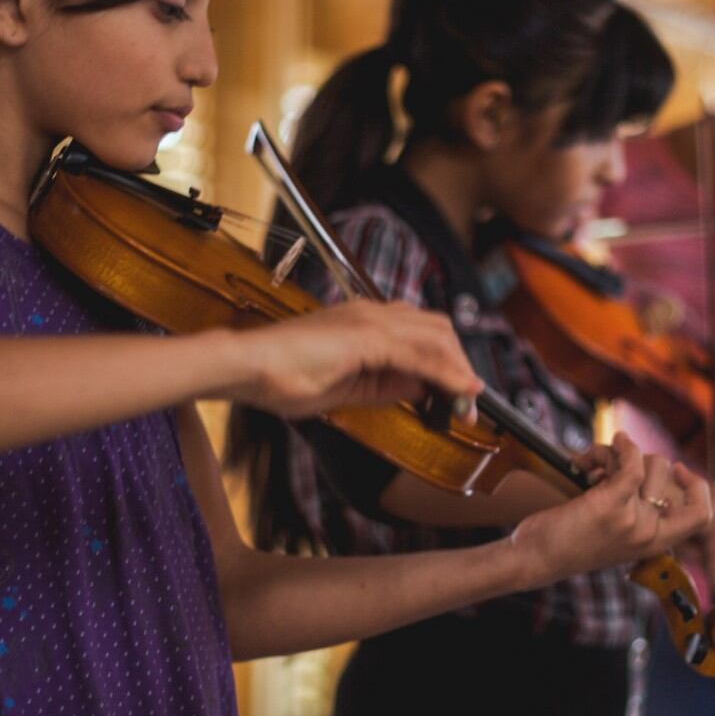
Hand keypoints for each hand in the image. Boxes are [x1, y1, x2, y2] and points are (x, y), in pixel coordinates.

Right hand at [225, 299, 482, 417]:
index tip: (459, 395)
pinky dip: (446, 373)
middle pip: (438, 330)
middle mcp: (372, 313)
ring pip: (436, 337)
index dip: (447, 364)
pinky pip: (420, 354)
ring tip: (468, 402)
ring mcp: (370, 320)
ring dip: (458, 370)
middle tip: (469, 402)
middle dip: (460, 365)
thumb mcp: (348, 389)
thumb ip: (386, 386)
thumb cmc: (281, 377)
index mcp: (364, 320)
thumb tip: (422, 389)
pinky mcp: (367, 336)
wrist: (245, 366)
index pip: (421, 334)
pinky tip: (460, 391)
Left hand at [508, 432, 711, 586]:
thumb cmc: (568, 542)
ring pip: (645, 461)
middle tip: (604, 469)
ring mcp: (632, 521)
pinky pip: (630, 463)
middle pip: (664, 471)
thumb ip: (634, 508)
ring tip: (591, 467)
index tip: (678, 470)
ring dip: (615, 453)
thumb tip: (637, 456)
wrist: (535, 560)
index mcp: (654, 543)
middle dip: (636, 457)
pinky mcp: (610, 506)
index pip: (701, 516)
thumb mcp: (614, 533)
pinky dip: (620, 447)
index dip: (696, 487)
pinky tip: (607, 445)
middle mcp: (648, 534)